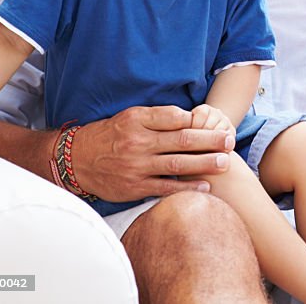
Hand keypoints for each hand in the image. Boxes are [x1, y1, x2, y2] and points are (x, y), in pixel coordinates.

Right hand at [70, 105, 235, 201]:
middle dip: (210, 141)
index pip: (174, 118)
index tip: (218, 123)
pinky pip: (165, 187)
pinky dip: (186, 187)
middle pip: (181, 140)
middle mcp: (138, 142)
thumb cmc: (110, 136)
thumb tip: (190, 118)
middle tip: (230, 141)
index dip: (198, 121)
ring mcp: (136, 166)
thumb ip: (158, 117)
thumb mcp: (130, 117)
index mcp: (138, 121)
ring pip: (177, 163)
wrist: (76, 161)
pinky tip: (205, 187)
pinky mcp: (134, 187)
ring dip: (204, 163)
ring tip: (225, 162)